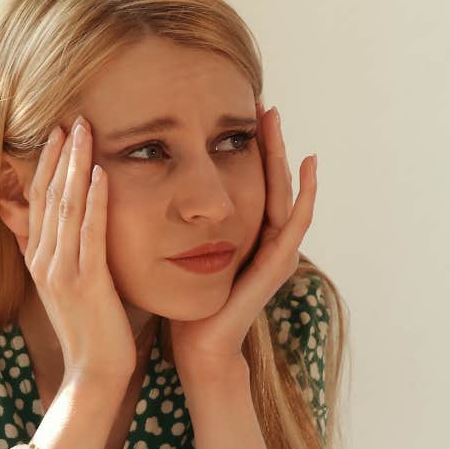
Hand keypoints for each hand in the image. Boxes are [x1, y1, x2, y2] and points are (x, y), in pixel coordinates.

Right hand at [25, 119, 137, 384]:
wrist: (94, 373)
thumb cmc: (91, 328)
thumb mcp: (65, 284)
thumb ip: (51, 251)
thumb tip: (35, 222)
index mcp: (40, 258)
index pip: (38, 199)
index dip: (47, 163)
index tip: (58, 130)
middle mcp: (44, 260)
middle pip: (47, 195)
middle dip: (58, 154)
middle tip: (71, 117)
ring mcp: (61, 271)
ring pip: (65, 207)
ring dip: (74, 166)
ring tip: (83, 131)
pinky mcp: (86, 283)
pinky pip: (89, 234)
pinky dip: (94, 201)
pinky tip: (101, 173)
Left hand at [168, 102, 316, 383]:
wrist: (197, 346)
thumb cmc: (184, 303)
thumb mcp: (177, 250)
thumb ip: (174, 222)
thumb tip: (143, 185)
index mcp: (243, 232)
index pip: (249, 180)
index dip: (247, 146)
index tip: (236, 110)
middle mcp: (265, 238)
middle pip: (272, 178)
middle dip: (268, 141)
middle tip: (262, 102)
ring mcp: (276, 250)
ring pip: (285, 191)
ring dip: (283, 155)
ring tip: (276, 120)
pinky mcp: (277, 265)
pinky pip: (296, 223)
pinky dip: (305, 193)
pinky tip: (306, 167)